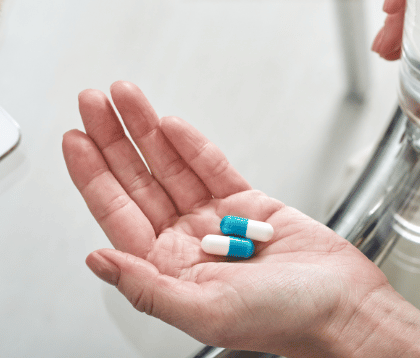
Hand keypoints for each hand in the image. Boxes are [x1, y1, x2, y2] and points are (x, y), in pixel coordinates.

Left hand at [63, 81, 419, 356]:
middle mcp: (187, 244)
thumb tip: (98, 260)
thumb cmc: (285, 322)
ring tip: (126, 98)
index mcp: (169, 272)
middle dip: (114, 140)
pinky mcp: (249, 204)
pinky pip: (212, 168)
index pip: (117, 214)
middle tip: (94, 102)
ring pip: (171, 167)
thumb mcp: (206, 312)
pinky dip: (191, 145)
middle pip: (139, 181)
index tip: (74, 140)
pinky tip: (170, 124)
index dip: (93, 175)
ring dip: (148, 131)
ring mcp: (217, 221)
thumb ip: (146, 286)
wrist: (345, 307)